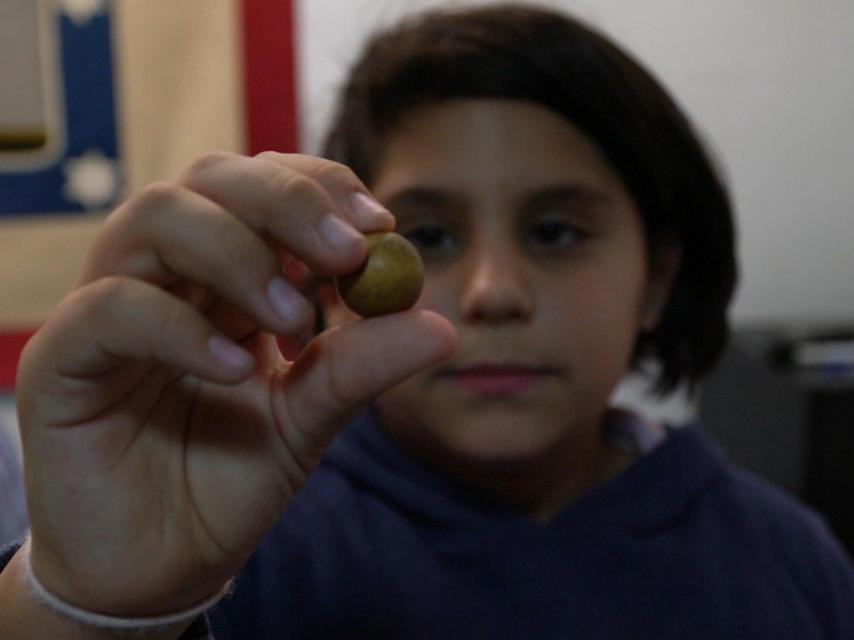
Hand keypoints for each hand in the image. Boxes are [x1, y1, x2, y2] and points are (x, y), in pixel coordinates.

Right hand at [15, 152, 456, 615]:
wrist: (163, 560)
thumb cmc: (231, 476)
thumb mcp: (310, 418)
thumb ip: (361, 367)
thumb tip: (442, 325)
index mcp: (226, 274)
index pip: (267, 185)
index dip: (322, 189)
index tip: (379, 226)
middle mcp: (167, 273)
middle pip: (214, 179)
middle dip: (287, 202)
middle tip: (347, 253)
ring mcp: (110, 305)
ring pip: (158, 217)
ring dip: (240, 255)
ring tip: (292, 320)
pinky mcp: (64, 356)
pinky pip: (113, 306)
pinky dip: (181, 326)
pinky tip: (235, 369)